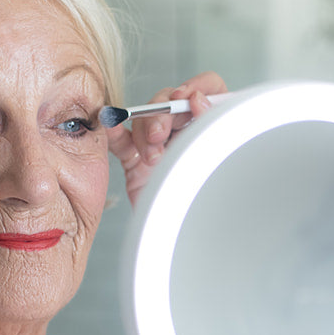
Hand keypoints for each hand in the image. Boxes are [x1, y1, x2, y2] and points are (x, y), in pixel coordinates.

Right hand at [107, 71, 225, 205]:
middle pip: (172, 100)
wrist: (188, 248)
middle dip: (164, 113)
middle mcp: (189, 132)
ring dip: (145, 130)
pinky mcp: (137, 163)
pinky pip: (121, 140)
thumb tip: (201, 101)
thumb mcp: (222, 162)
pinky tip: (111, 126)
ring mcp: (161, 146)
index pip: (210, 88)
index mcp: (216, 127)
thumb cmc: (212, 210)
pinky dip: (115, 131)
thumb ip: (215, 128)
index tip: (191, 100)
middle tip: (161, 136)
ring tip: (151, 156)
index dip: (200, 86)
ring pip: (146, 118)